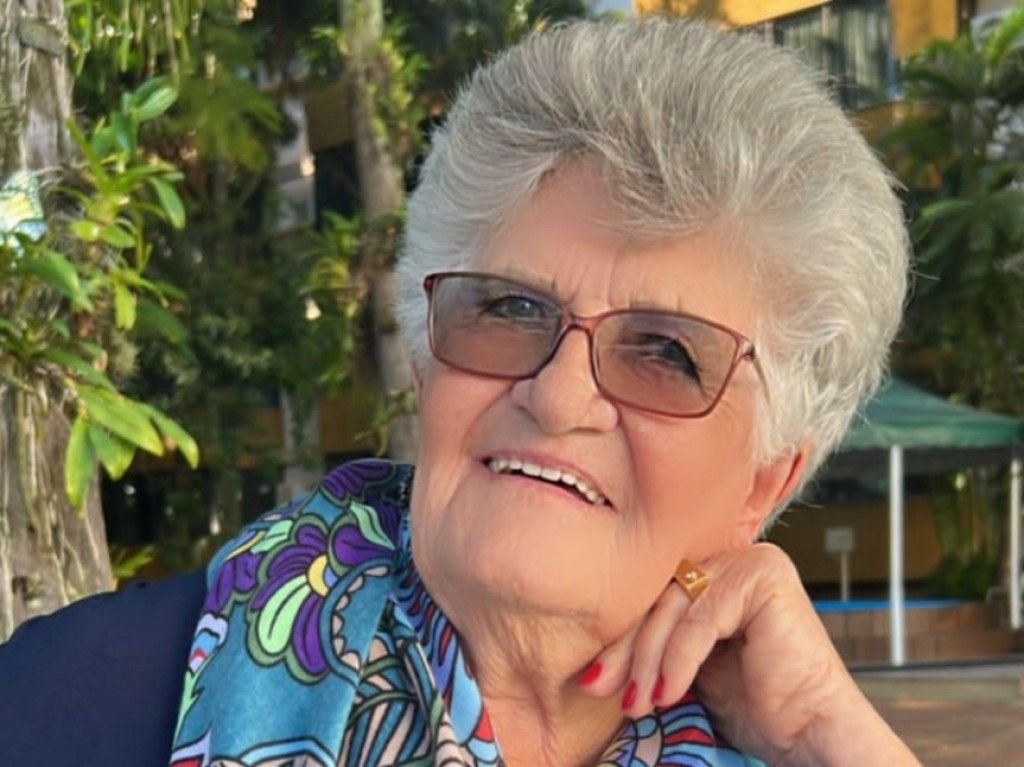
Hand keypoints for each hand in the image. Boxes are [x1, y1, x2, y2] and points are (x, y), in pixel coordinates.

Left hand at [578, 543, 919, 766]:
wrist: (811, 735)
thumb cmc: (755, 707)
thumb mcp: (689, 667)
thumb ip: (656, 644)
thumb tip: (590, 661)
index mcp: (717, 572)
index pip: (654, 598)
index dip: (621, 640)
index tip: (593, 679)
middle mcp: (734, 558)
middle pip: (660, 598)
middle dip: (627, 649)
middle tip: (599, 687)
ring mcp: (751, 562)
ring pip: (673, 607)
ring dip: (648, 660)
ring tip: (637, 703)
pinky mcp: (763, 577)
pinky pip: (699, 620)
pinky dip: (677, 661)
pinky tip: (667, 695)